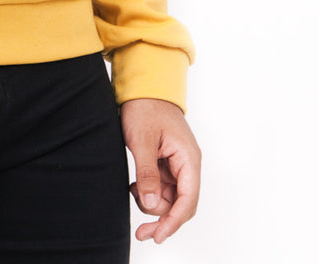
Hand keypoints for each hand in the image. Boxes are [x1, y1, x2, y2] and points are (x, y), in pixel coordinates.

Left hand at [120, 97, 200, 244]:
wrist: (142, 86)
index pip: (188, 200)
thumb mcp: (142, 141)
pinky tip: (134, 186)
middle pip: (180, 203)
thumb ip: (147, 174)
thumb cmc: (145, 107)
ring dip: (153, 203)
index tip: (158, 235)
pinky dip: (149, 191)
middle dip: (162, 218)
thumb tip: (152, 204)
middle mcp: (187, 164)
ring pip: (170, 198)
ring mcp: (177, 164)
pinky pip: (162, 186)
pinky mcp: (167, 162)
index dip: (174, 221)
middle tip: (142, 232)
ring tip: (132, 190)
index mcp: (188, 159)